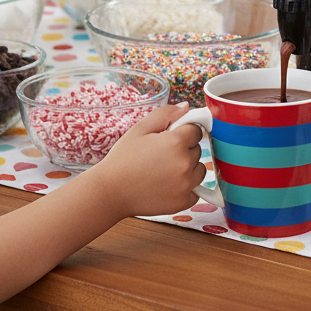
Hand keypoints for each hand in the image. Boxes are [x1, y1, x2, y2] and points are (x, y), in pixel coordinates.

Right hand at [95, 102, 205, 217]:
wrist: (110, 191)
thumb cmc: (123, 158)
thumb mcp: (141, 128)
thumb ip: (166, 114)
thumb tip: (187, 107)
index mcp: (177, 142)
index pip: (196, 131)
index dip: (183, 133)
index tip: (169, 139)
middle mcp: (185, 164)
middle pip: (197, 150)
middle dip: (184, 150)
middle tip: (162, 156)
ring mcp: (185, 185)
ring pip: (199, 170)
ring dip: (189, 169)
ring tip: (165, 171)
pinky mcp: (182, 203)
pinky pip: (195, 191)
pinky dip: (186, 189)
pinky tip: (168, 186)